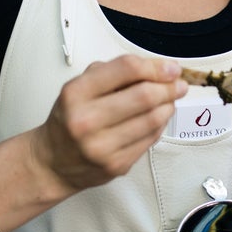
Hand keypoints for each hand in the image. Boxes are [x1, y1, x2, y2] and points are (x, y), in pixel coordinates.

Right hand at [35, 55, 186, 192]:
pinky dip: (160, 125)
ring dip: (168, 106)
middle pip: (144, 95)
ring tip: (170, 100)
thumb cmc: (69, 119)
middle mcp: (86, 120)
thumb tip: (157, 68)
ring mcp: (102, 146)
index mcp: (76, 93)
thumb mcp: (79, 87)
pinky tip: (157, 118)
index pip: (126, 69)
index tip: (170, 67)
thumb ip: (113, 73)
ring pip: (153, 119)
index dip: (155, 66)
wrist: (53, 162)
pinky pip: (151, 139)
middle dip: (169, 87)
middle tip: (178, 84)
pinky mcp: (117, 165)